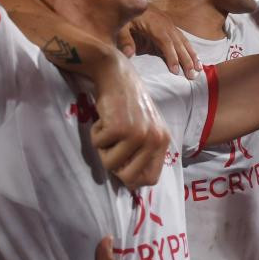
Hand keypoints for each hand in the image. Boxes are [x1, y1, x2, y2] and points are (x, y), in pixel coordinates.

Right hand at [90, 56, 171, 188]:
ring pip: (110, 164)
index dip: (132, 178)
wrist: (117, 74)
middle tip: (113, 144)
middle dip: (114, 165)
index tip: (122, 167)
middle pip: (128, 178)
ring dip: (103, 148)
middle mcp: (154, 139)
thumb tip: (134, 185)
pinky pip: (98, 145)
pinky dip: (95, 134)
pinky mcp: (118, 128)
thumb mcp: (147, 128)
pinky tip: (103, 118)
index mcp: (163, 141)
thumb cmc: (129, 104)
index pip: (151, 179)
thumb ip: (144, 153)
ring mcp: (137, 134)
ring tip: (109, 128)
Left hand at [119, 6, 200, 77]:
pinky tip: (196, 59)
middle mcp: (167, 26)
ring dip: (192, 56)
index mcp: (155, 25)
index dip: (171, 57)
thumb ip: (124, 39)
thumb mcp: (121, 25)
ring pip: (184, 42)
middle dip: (187, 61)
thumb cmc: (128, 15)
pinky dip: (191, 50)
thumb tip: (129, 54)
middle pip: (179, 45)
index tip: (175, 71)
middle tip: (192, 76)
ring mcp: (171, 26)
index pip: (166, 43)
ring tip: (199, 69)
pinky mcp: (172, 27)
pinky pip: (184, 39)